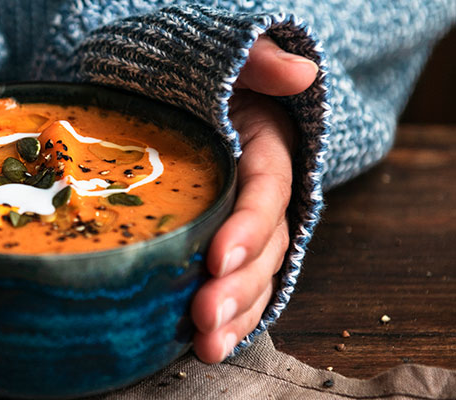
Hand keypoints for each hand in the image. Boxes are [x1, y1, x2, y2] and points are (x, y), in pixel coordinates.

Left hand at [191, 36, 318, 361]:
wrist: (186, 102)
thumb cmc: (203, 82)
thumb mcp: (228, 60)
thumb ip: (257, 61)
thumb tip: (298, 73)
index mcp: (266, 151)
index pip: (264, 193)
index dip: (247, 227)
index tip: (217, 257)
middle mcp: (263, 196)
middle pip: (263, 248)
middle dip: (237, 287)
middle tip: (203, 318)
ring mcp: (246, 226)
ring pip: (254, 277)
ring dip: (234, 315)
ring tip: (206, 347)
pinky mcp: (225, 246)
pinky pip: (236, 285)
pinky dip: (228, 318)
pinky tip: (205, 346)